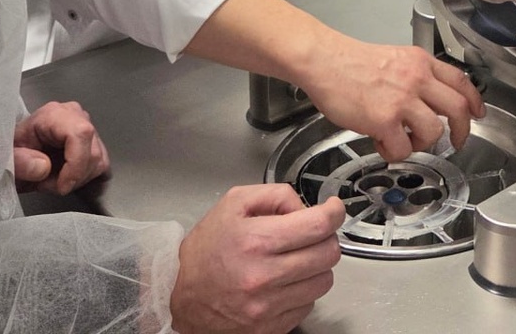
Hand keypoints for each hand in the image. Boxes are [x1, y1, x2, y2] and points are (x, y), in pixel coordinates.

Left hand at [13, 100, 109, 194]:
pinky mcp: (93, 139)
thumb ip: (20, 162)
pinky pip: (100, 163)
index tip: (62, 186)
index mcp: (53, 115)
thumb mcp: (4, 159)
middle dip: (72, 177)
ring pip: (99, 160)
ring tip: (52, 180)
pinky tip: (65, 177)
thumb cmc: (10, 153)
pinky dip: (84, 177)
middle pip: (92, 151)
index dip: (76, 163)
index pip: (80, 133)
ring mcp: (87, 126)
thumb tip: (44, 167)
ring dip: (77, 179)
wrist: (15, 154)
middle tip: (46, 184)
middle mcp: (75, 115)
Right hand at [171, 185, 342, 333]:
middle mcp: (264, 277)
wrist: (180, 296)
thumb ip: (276, 195)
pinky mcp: (269, 328)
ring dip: (317, 265)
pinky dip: (303, 289)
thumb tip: (305, 206)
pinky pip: (308, 305)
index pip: (318, 225)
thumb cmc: (206, 249)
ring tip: (297, 257)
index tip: (333, 209)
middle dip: (326, 237)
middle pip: (328, 254)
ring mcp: (268, 308)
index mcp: (256, 241)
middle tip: (313, 232)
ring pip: (324, 281)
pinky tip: (285, 280)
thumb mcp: (235, 203)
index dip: (334, 212)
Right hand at [299, 34, 484, 162]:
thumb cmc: (351, 63)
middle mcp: (417, 78)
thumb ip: (415, 76)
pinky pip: (403, 148)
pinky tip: (381, 142)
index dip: (474, 100)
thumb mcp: (395, 59)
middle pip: (457, 108)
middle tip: (456, 141)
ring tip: (404, 140)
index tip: (478, 113)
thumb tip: (429, 101)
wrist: (325, 61)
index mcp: (420, 62)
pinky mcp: (384, 119)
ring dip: (421, 144)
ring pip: (434, 132)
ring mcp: (402, 99)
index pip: (460, 80)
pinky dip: (394, 152)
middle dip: (462, 130)